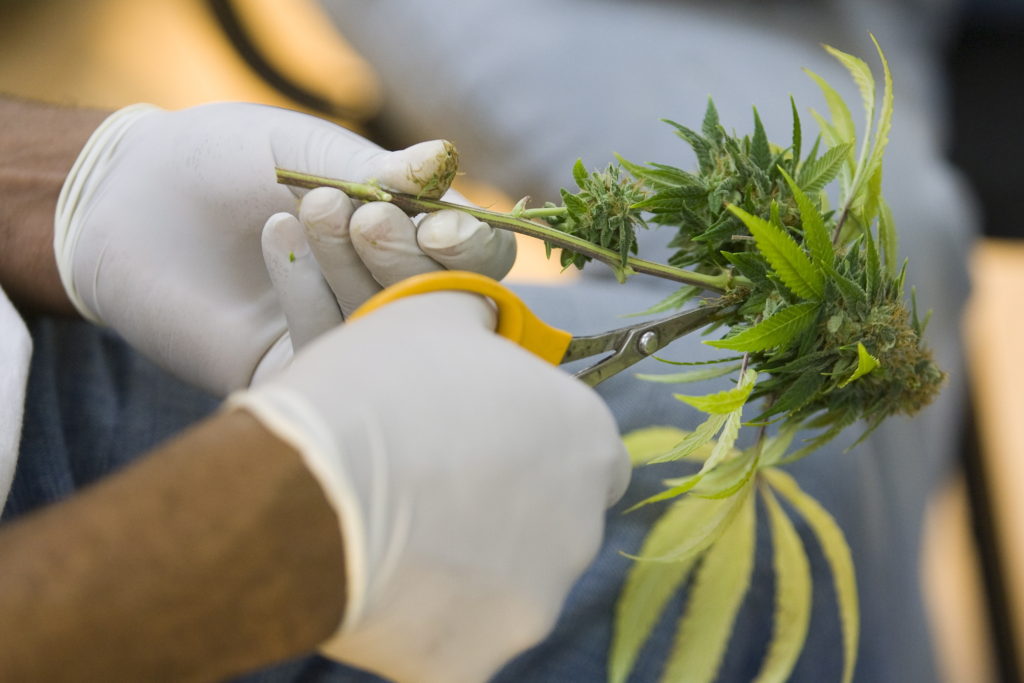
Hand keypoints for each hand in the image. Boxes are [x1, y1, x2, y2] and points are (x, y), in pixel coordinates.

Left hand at [54, 103, 514, 394]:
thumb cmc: (227, 159)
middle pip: (441, 301)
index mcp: (409, 238)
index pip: (478, 259)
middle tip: (365, 217)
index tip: (443, 226)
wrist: (127, 198)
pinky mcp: (293, 376)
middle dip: (407, 257)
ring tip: (319, 207)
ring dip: (358, 270)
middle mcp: (387, 295)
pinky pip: (323, 353)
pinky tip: (275, 234)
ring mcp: (344, 342)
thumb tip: (443, 161)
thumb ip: (377, 169)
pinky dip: (308, 294)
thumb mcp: (307, 152)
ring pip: (386, 331)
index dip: (473, 248)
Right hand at [231, 292, 630, 682]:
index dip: (539, 448)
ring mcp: (533, 603)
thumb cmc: (375, 389)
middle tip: (429, 489)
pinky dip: (424, 617)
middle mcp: (581, 527)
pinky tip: (374, 580)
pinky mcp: (476, 662)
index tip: (487, 444)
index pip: (591, 454)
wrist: (300, 490)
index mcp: (585, 440)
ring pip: (506, 586)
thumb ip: (482, 321)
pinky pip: (456, 638)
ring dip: (466, 566)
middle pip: (552, 525)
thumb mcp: (433, 317)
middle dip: (504, 512)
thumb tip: (487, 325)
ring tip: (390, 533)